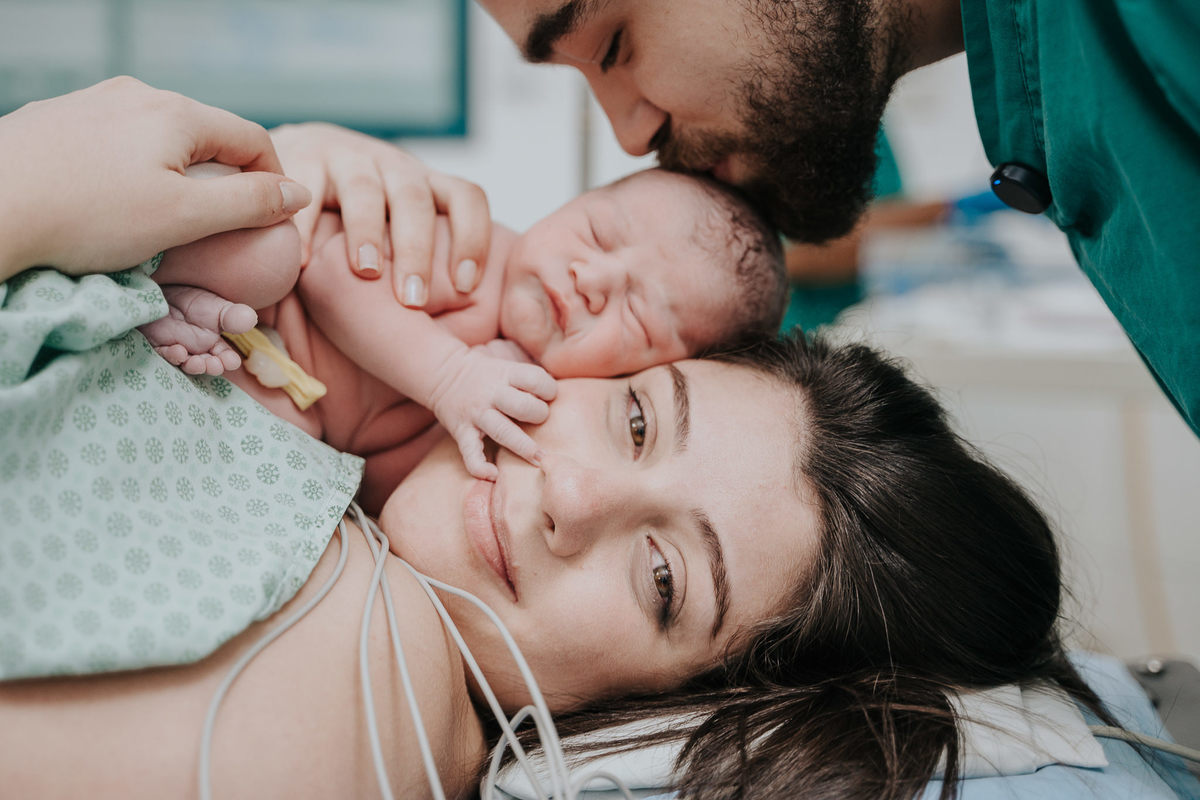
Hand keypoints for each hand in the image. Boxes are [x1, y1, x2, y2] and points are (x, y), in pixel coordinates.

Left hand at [0, 77, 310, 281]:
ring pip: (159, 137)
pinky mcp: (57, 119)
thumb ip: (249, 203)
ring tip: (164, 219)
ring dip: (177, 174)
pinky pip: (115, 142)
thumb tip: (298, 193)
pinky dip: (131, 170)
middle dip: (224, 177)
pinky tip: (111, 204)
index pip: (252, 139)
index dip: (275, 180)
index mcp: (177, 113)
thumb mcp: (185, 217)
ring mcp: (93, 103)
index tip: (274, 219)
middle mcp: (137, 94)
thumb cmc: (88, 217)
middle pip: (206, 135)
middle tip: (220, 227)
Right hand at [270, 122, 490, 306]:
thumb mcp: (398, 232)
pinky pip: (306, 187)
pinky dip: (306, 226)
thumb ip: (424, 266)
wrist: (288, 170)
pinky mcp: (302, 158)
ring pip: (365, 190)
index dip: (473, 239)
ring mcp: (347, 160)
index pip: (466, 198)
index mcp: (426, 186)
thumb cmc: (358, 224)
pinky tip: (305, 264)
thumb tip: (463, 333)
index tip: (465, 286)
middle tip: (413, 300)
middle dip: (416, 251)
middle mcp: (392, 168)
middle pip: (415, 199)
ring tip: (366, 273)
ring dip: (368, 233)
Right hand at [427, 344, 556, 479]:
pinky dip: (480, 467)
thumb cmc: (487, 375)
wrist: (444, 374)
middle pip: (523, 406)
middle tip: (540, 420)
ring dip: (523, 446)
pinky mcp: (462, 432)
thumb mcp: (508, 367)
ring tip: (540, 459)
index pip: (537, 380)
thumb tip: (563, 399)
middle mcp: (492, 394)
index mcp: (506, 375)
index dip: (548, 390)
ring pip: (503, 431)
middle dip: (538, 414)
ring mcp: (477, 414)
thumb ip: (530, 381)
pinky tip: (494, 476)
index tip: (548, 396)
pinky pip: (471, 454)